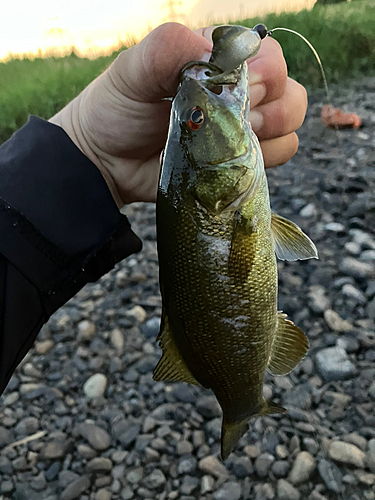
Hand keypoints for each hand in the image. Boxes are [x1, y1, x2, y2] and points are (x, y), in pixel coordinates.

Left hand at [49, 23, 306, 207]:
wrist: (107, 163)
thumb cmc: (116, 110)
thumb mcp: (132, 71)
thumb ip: (167, 48)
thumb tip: (211, 49)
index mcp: (218, 61)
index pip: (267, 54)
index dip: (258, 73)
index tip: (222, 90)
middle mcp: (237, 92)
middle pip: (287, 89)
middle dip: (264, 105)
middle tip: (224, 120)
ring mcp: (241, 129)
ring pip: (289, 123)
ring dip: (267, 133)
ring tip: (225, 142)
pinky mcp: (239, 162)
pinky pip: (279, 155)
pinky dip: (263, 158)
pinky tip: (229, 162)